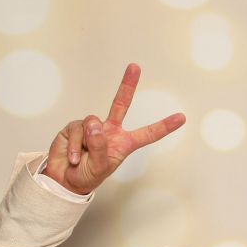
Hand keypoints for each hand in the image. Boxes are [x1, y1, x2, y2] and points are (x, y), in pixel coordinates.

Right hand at [45, 64, 185, 194]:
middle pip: (121, 104)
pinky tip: (74, 157)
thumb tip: (95, 123)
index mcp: (124, 143)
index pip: (148, 134)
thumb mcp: (100, 167)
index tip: (181, 118)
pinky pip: (77, 130)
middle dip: (127, 84)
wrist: (65, 179)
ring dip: (87, 143)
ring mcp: (92, 127)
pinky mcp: (75, 126)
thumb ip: (99, 146)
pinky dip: (74, 146)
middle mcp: (110, 131)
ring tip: (82, 158)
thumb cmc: (88, 175)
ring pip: (92, 123)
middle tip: (135, 66)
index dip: (164, 126)